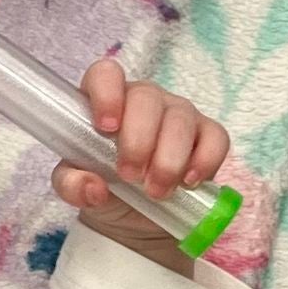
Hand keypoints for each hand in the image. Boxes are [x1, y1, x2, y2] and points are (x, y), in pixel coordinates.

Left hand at [55, 59, 230, 273]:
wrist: (133, 213)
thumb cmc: (102, 183)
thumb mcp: (75, 186)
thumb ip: (71, 184)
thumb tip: (93, 187)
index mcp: (106, 99)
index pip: (106, 75)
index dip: (107, 94)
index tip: (106, 127)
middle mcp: (143, 99)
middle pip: (146, 98)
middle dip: (139, 140)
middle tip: (129, 175)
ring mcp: (177, 113)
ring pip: (181, 119)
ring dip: (169, 159)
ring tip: (155, 191)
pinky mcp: (207, 134)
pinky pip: (215, 137)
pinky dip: (204, 161)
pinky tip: (189, 182)